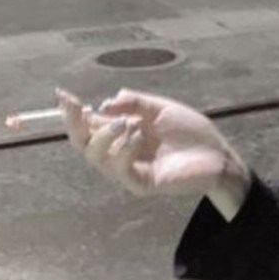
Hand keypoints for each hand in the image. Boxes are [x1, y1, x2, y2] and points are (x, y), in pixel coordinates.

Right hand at [55, 87, 248, 205]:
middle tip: (79, 108)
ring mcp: (128, 169)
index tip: (61, 96)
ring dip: (106, 134)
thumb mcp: (161, 108)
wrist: (217, 153)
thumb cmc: (191, 132)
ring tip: (127, 123)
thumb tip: (103, 104)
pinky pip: (120, 169)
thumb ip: (134, 103)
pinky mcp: (141, 183)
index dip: (72, 111)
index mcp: (122, 131)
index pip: (89, 124)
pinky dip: (124, 150)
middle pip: (83, 143)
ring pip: (96, 156)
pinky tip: (138, 137)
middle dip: (74, 124)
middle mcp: (120, 151)